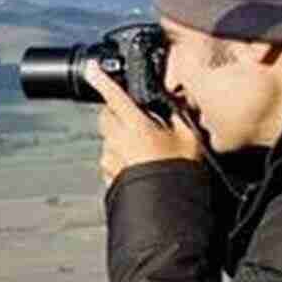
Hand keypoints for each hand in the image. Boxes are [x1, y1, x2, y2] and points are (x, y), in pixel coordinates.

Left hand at [85, 61, 201, 186]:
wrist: (168, 212)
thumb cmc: (179, 174)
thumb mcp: (190, 138)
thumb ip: (179, 115)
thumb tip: (176, 98)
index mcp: (137, 127)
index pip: (115, 97)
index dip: (102, 80)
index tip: (91, 68)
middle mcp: (118, 141)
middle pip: (105, 115)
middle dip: (115, 111)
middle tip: (137, 116)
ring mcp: (110, 159)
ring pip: (107, 137)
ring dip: (119, 136)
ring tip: (143, 147)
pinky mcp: (108, 175)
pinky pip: (109, 158)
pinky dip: (119, 156)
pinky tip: (138, 163)